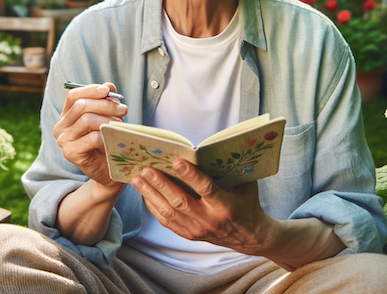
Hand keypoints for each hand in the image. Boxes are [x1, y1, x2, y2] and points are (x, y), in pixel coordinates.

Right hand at [54, 83, 126, 193]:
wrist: (109, 169)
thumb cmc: (108, 140)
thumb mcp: (108, 117)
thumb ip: (106, 100)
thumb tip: (109, 86)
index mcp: (67, 115)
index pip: (74, 95)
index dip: (91, 90)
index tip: (108, 90)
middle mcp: (61, 127)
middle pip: (81, 106)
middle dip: (106, 105)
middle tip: (123, 109)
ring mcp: (63, 141)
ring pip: (87, 120)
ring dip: (108, 120)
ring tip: (121, 125)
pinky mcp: (71, 153)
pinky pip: (92, 138)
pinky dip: (106, 136)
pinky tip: (114, 139)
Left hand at [130, 159, 274, 255]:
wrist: (249, 237)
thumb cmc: (247, 203)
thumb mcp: (246, 185)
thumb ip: (231, 170)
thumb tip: (213, 149)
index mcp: (225, 206)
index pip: (206, 188)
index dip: (191, 175)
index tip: (177, 161)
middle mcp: (209, 220)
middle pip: (180, 201)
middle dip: (161, 184)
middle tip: (146, 169)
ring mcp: (197, 230)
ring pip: (169, 211)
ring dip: (151, 194)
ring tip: (137, 179)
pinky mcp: (189, 235)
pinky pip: (166, 221)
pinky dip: (153, 206)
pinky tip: (144, 193)